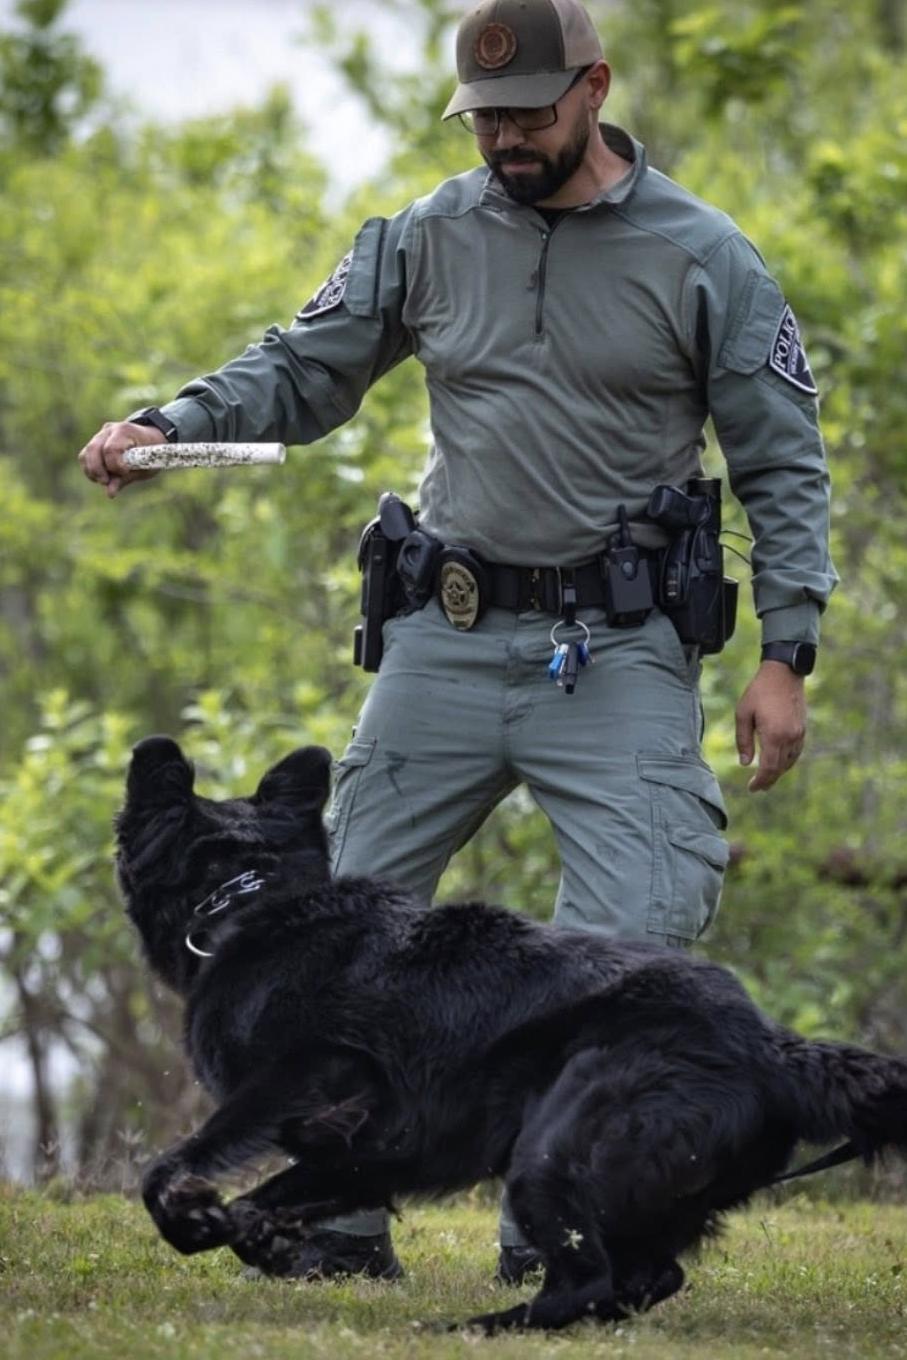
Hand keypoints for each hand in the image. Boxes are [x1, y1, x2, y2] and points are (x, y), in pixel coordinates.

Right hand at [78, 421, 163, 498]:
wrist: (150, 439)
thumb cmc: (150, 454)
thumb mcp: (144, 467)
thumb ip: (125, 478)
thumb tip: (109, 493)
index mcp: (125, 431)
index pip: (111, 448)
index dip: (114, 465)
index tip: (124, 473)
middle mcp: (110, 430)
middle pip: (93, 449)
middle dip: (98, 469)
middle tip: (105, 482)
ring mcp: (100, 435)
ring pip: (86, 453)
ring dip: (92, 471)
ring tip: (104, 481)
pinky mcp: (95, 442)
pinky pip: (85, 456)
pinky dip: (89, 469)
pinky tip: (100, 477)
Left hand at [735, 661, 806, 791]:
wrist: (784, 673)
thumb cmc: (759, 691)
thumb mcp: (743, 714)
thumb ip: (743, 741)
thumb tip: (745, 764)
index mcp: (773, 735)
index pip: (768, 768)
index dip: (760, 781)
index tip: (751, 788)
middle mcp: (789, 738)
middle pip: (779, 769)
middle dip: (768, 781)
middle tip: (757, 788)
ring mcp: (799, 734)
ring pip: (789, 762)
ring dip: (778, 772)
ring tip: (766, 778)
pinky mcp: (802, 729)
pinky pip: (795, 753)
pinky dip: (786, 762)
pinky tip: (778, 763)